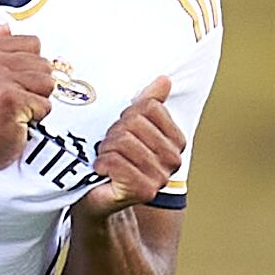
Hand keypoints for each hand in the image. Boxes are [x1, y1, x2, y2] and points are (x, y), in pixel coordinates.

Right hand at [0, 27, 60, 179]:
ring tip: (16, 108)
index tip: (12, 81)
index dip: (30, 67)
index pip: (34, 43)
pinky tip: (17, 120)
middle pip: (44, 63)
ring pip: (48, 83)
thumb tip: (3, 26)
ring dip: (37, 101)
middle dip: (35, 85)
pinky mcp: (10, 100)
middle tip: (13, 98)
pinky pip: (45, 105)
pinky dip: (36, 117)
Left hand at [78, 76, 186, 215]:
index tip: (121, 131)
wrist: (98, 195)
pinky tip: (102, 172)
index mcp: (176, 140)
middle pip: (135, 123)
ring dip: (106, 149)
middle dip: (114, 133)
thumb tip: (164, 79)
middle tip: (110, 148)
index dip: (126, 115)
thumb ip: (149, 103)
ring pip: (124, 142)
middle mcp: (174, 160)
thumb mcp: (130, 126)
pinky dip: (102, 164)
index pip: (149, 107)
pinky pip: (116, 162)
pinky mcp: (144, 191)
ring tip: (106, 159)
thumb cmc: (115, 158)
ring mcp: (161, 177)